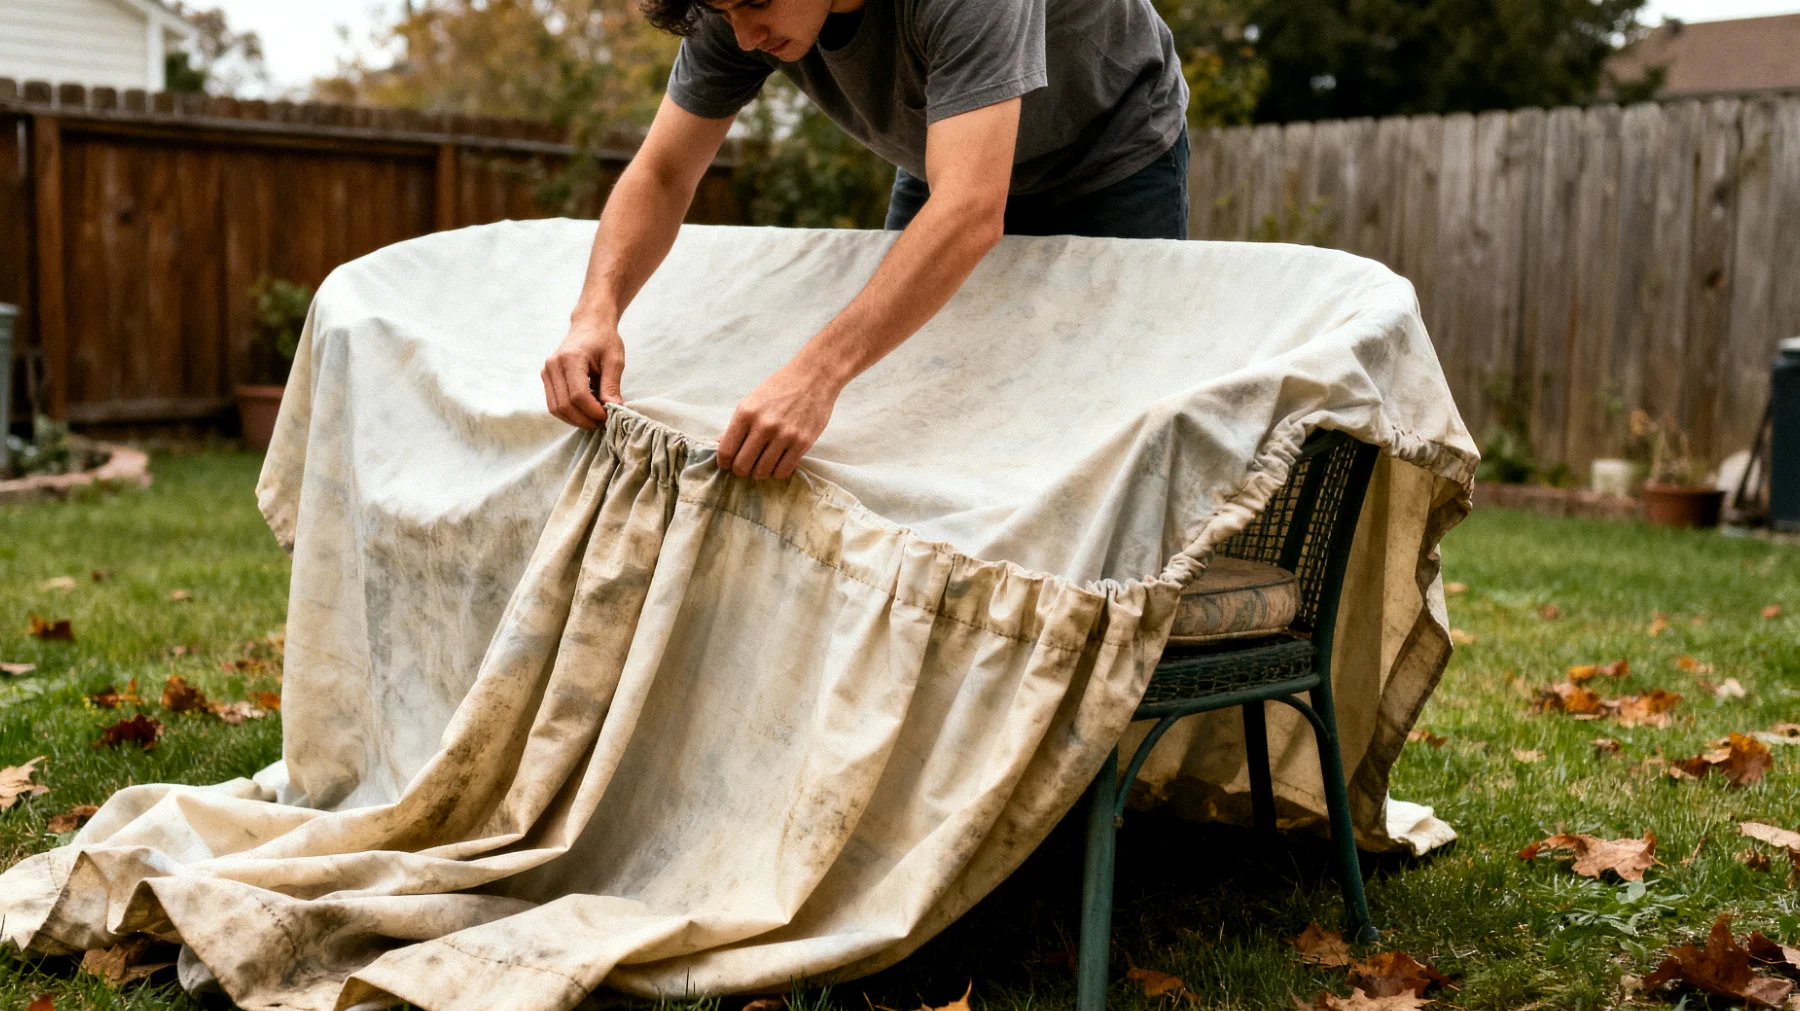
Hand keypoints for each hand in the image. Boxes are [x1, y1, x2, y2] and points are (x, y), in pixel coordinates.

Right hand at [541, 319, 624, 428]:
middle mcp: (553, 365)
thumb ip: (612, 386)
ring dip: (575, 419)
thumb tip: (614, 409)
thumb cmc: (604, 340)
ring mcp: (547, 371)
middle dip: (584, 419)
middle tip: (602, 422)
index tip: (607, 416)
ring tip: (593, 418)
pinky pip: (554, 403)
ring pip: (556, 408)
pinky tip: (584, 410)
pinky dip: (569, 412)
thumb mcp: (614, 361)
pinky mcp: (546, 377)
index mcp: (571, 359)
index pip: (578, 395)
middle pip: (564, 405)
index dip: (592, 411)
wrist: (589, 325)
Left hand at [716, 362, 841, 479]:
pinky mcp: (802, 443)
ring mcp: (784, 435)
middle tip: (746, 466)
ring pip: (762, 471)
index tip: (728, 463)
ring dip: (760, 472)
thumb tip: (720, 444)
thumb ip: (736, 425)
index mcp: (746, 413)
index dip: (725, 462)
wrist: (813, 378)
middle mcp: (763, 426)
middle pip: (742, 466)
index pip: (726, 451)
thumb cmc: (779, 389)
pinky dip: (777, 472)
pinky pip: (783, 471)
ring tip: (762, 465)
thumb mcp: (752, 401)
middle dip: (741, 470)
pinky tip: (778, 463)